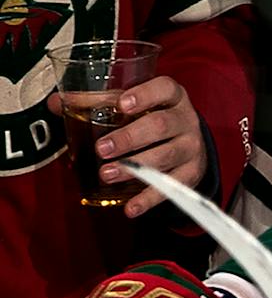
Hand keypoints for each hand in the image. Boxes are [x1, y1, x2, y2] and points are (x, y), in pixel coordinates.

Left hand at [49, 76, 207, 218]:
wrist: (189, 145)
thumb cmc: (154, 119)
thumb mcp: (136, 107)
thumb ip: (97, 104)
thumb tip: (55, 103)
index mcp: (171, 98)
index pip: (164, 89)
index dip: (146, 95)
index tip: (122, 104)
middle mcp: (185, 120)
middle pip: (162, 125)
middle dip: (130, 137)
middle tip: (102, 149)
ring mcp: (190, 147)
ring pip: (165, 156)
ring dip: (134, 168)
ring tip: (106, 175)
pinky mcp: (191, 173)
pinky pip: (171, 187)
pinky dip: (149, 199)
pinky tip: (130, 208)